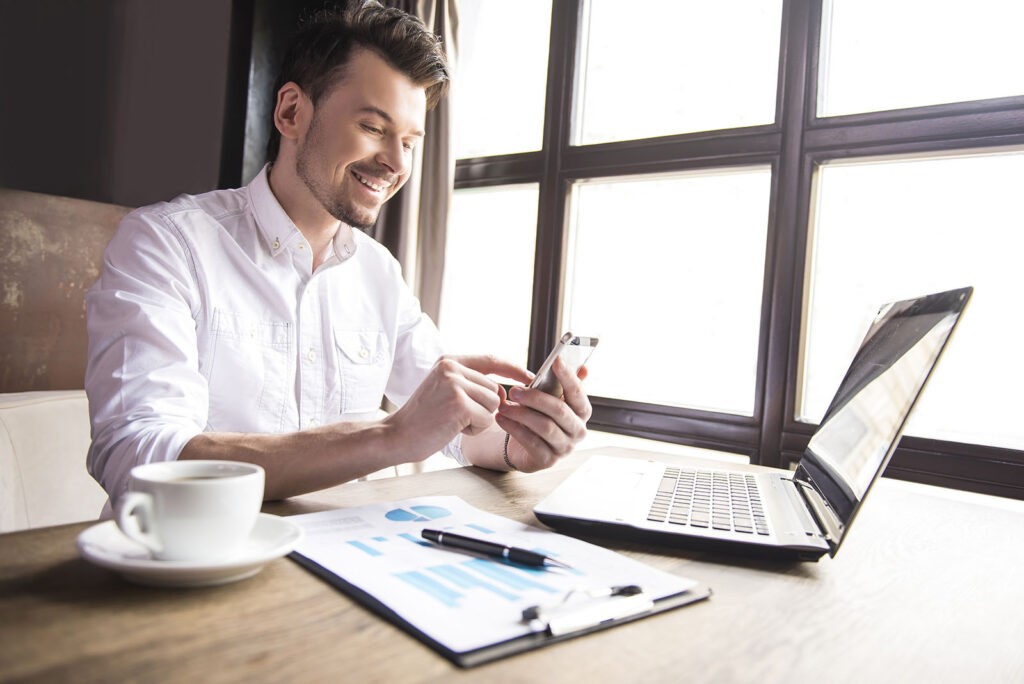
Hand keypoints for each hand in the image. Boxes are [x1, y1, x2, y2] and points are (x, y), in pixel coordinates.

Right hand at [385, 355, 531, 460]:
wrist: (397, 436)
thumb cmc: (423, 419)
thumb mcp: (445, 391)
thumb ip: (471, 384)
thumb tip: (504, 392)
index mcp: (449, 361)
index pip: (490, 360)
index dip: (513, 368)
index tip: (529, 376)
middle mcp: (452, 368)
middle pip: (495, 390)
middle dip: (485, 409)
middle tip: (457, 417)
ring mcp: (455, 384)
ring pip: (493, 405)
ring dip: (479, 420)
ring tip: (453, 422)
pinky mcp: (459, 404)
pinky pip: (486, 419)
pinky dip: (474, 430)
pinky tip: (453, 429)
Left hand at [495, 357, 591, 471]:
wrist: (527, 446)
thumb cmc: (542, 416)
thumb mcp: (553, 398)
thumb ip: (565, 383)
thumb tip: (584, 367)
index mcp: (582, 412)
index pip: (578, 393)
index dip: (568, 376)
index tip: (555, 360)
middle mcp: (578, 431)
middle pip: (559, 411)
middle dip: (535, 398)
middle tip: (514, 390)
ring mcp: (565, 447)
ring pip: (544, 426)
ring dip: (521, 413)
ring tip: (503, 405)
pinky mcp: (548, 460)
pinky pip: (531, 442)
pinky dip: (514, 428)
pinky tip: (501, 419)